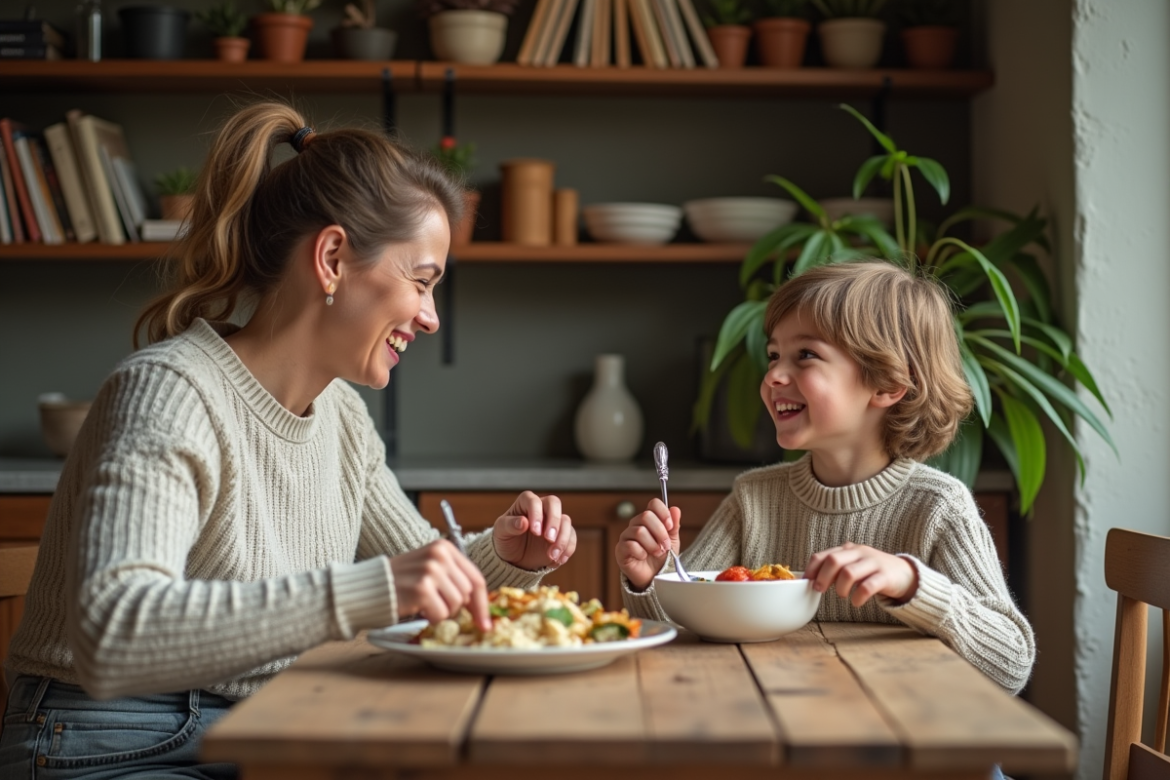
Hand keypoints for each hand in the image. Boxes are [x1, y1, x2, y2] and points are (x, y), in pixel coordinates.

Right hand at [389, 540, 490, 630]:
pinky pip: (441, 614)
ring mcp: (431, 570)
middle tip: (438, 608)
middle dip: (457, 608)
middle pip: (467, 593)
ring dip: (441, 612)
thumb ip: (453, 579)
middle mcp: (440, 555)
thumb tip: (479, 608)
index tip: (485, 623)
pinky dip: (430, 618)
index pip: (476, 578)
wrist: (367, 586)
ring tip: (423, 603)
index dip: (482, 604)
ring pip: (456, 605)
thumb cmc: (401, 581)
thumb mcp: (430, 569)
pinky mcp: (422, 588)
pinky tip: (416, 607)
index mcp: (445, 548)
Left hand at [492, 491, 576, 570]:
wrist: (514, 559)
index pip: (534, 501)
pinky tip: (557, 560)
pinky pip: (571, 538)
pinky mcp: (562, 535)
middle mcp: (542, 508)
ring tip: (552, 555)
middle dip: (554, 521)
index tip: (535, 531)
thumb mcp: (501, 533)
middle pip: (554, 503)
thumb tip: (523, 522)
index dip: (536, 514)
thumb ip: (510, 525)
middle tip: (549, 539)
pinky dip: (567, 549)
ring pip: (566, 521)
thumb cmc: (506, 540)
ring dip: (562, 538)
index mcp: (525, 503)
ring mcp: (553, 522)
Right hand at [615, 498, 680, 591]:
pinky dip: (641, 552)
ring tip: (657, 553)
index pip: (653, 504)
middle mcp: (636, 525)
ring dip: (652, 544)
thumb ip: (674, 525)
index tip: (670, 526)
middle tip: (665, 545)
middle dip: (660, 532)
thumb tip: (675, 509)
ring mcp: (626, 537)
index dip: (663, 513)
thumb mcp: (672, 541)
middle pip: (646, 516)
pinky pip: (630, 545)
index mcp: (649, 520)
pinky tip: (644, 557)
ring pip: (639, 531)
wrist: (655, 578)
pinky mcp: (621, 550)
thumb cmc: (662, 558)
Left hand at [804, 542, 918, 606]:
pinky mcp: (885, 577)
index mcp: (848, 549)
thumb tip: (812, 581)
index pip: (822, 555)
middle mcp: (859, 553)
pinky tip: (857, 602)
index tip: (807, 582)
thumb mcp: (853, 565)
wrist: (905, 573)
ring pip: (848, 573)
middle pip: (833, 561)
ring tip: (842, 595)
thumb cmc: (872, 571)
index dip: (811, 569)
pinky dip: (858, 597)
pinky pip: (867, 587)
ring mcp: (873, 563)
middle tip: (820, 590)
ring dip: (840, 588)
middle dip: (823, 577)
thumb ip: (835, 569)